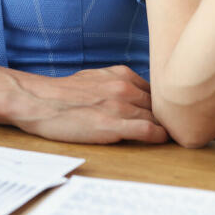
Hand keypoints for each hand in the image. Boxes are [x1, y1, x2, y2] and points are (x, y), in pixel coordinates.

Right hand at [10, 65, 168, 144]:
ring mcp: (120, 105)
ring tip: (173, 135)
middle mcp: (124, 87)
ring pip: (156, 117)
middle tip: (176, 125)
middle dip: (166, 115)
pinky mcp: (113, 125)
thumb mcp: (94, 77)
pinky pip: (148, 131)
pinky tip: (162, 140)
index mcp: (121, 74)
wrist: (39, 101)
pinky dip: (159, 136)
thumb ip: (115, 83)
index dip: (163, 103)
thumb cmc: (62, 93)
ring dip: (165, 127)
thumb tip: (130, 93)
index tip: (168, 112)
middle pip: (159, 103)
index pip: (155, 90)